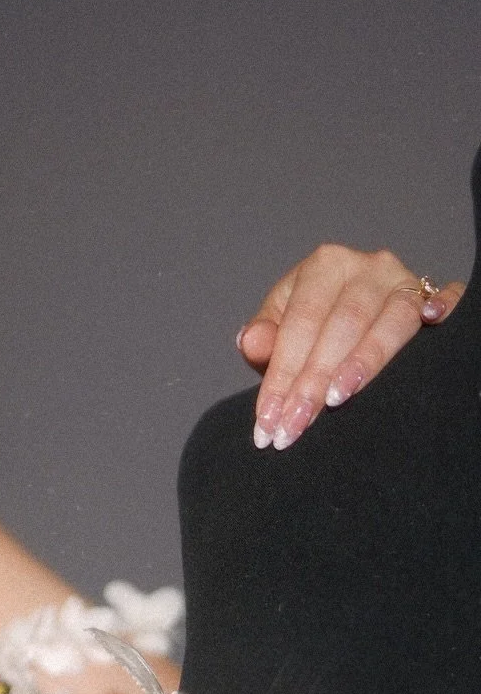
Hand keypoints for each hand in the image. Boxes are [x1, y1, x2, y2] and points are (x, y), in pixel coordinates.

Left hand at [239, 245, 463, 450]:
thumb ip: (265, 339)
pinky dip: (441, 310)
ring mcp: (402, 281)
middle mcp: (366, 268)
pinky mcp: (431, 296)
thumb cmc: (312, 323)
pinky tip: (433, 323)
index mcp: (323, 267)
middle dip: (314, 383)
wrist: (351, 308)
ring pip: (389, 323)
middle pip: (341, 326)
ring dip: (363, 363)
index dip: (281, 375)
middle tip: (294, 426)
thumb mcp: (281, 327)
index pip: (299, 324)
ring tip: (337, 400)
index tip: (268, 420)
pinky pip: (443, 301)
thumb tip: (250, 342)